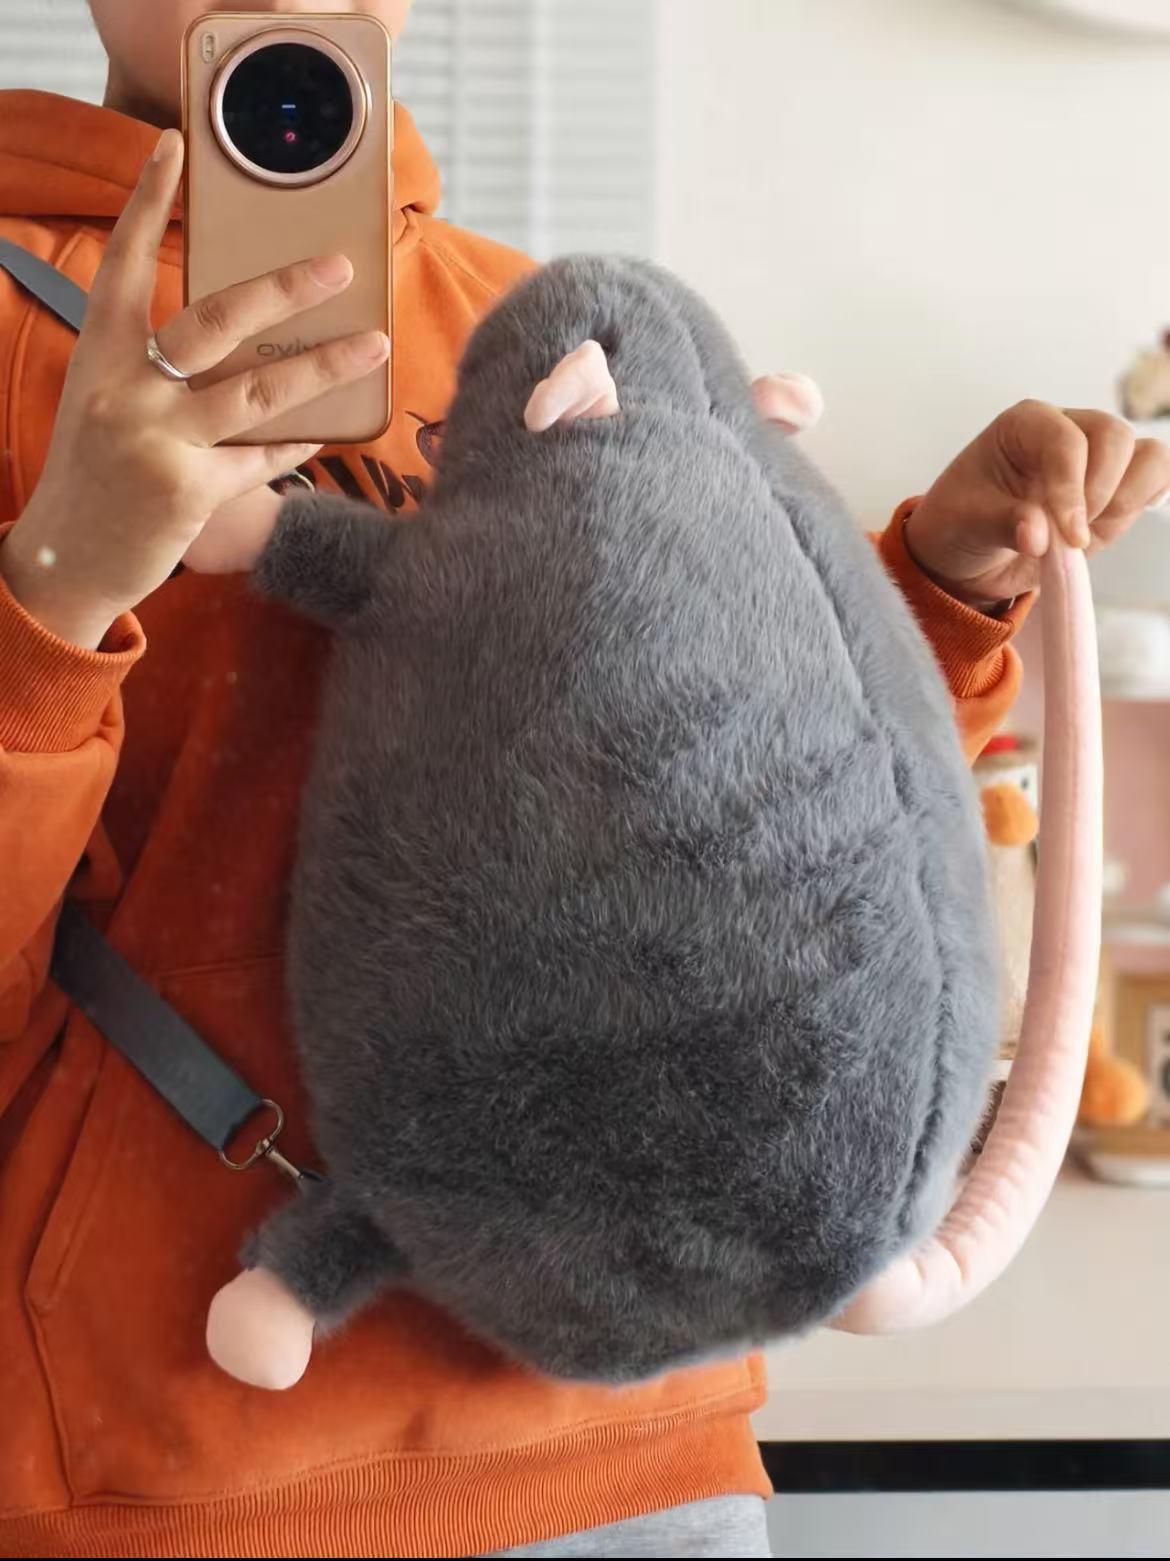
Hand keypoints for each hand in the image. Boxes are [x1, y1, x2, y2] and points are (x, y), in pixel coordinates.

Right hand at [0, 129, 388, 647]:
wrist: (63, 562)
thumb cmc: (94, 476)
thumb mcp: (106, 406)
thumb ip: (154, 370)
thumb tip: (242, 344)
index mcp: (98, 355)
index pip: (122, 263)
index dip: (148, 202)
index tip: (175, 148)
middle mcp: (124, 389)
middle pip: (216, 318)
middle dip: (285, 289)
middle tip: (338, 267)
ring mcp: (157, 439)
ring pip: (259, 389)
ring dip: (326, 366)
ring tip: (376, 346)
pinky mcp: (188, 490)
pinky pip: (261, 457)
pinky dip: (294, 446)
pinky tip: (323, 434)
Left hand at [904, 401, 1169, 611]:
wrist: (968, 552)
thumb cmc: (960, 524)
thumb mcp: (965, 523)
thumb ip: (1004, 524)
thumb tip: (1040, 536)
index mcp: (1026, 424)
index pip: (1066, 442)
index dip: (1072, 490)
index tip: (1069, 537)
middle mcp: (1068, 429)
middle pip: (1115, 437)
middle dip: (1100, 492)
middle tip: (1069, 537)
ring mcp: (1097, 457)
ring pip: (1147, 455)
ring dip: (1126, 499)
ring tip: (1084, 533)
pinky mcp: (1117, 487)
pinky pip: (1156, 477)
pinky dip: (1146, 499)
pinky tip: (1111, 522)